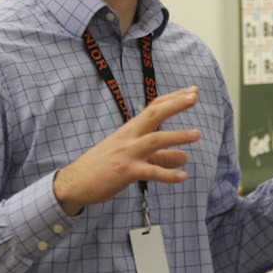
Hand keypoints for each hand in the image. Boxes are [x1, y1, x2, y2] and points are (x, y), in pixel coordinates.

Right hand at [53, 86, 201, 215]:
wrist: (75, 182)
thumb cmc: (103, 166)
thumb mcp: (131, 156)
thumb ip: (159, 156)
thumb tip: (184, 157)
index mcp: (129, 129)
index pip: (154, 107)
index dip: (174, 98)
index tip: (193, 90)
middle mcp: (129, 137)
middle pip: (154, 114)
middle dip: (175, 104)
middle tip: (195, 96)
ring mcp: (127, 153)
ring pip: (155, 140)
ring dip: (177, 136)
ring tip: (197, 134)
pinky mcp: (125, 172)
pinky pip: (150, 172)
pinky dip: (168, 174)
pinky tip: (183, 176)